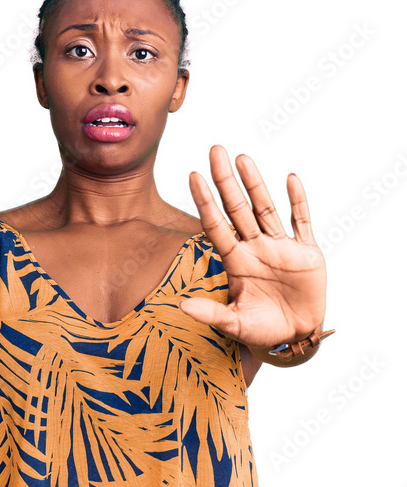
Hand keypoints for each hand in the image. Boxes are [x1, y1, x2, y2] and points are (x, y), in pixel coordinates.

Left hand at [179, 145, 327, 347]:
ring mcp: (281, 247)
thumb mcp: (235, 324)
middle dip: (226, 180)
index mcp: (236, 262)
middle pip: (237, 208)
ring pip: (265, 208)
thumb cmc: (262, 330)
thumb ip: (210, 314)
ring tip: (242, 158)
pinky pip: (301, 222)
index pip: (216, 225)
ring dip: (255, 184)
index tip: (193, 175)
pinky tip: (290, 179)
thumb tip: (180, 306)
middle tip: (214, 150)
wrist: (296, 337)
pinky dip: (298, 201)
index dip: (205, 201)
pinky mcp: (306, 252)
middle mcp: (255, 248)